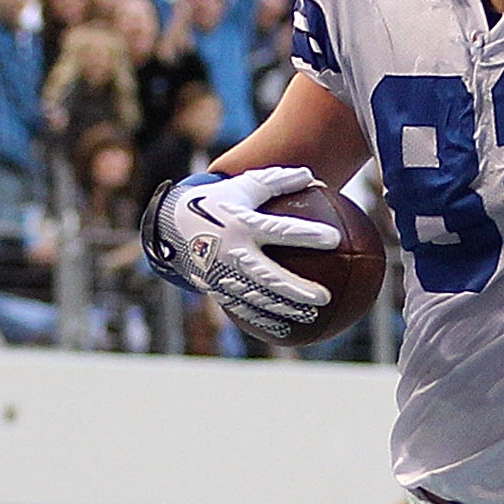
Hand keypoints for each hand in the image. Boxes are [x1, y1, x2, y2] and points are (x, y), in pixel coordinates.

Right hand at [150, 165, 339, 342]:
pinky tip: (286, 327)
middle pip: (268, 276)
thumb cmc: (217, 202)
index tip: (333, 239)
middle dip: (297, 289)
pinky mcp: (216, 289)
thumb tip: (311, 176)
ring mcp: (222, 275)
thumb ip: (277, 181)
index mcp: (241, 225)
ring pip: (257, 298)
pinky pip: (242, 308)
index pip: (279, 230)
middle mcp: (232, 253)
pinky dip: (264, 319)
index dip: (306, 234)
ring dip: (285, 309)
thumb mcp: (243, 186)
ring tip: (312, 316)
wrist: (170, 226)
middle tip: (325, 297)